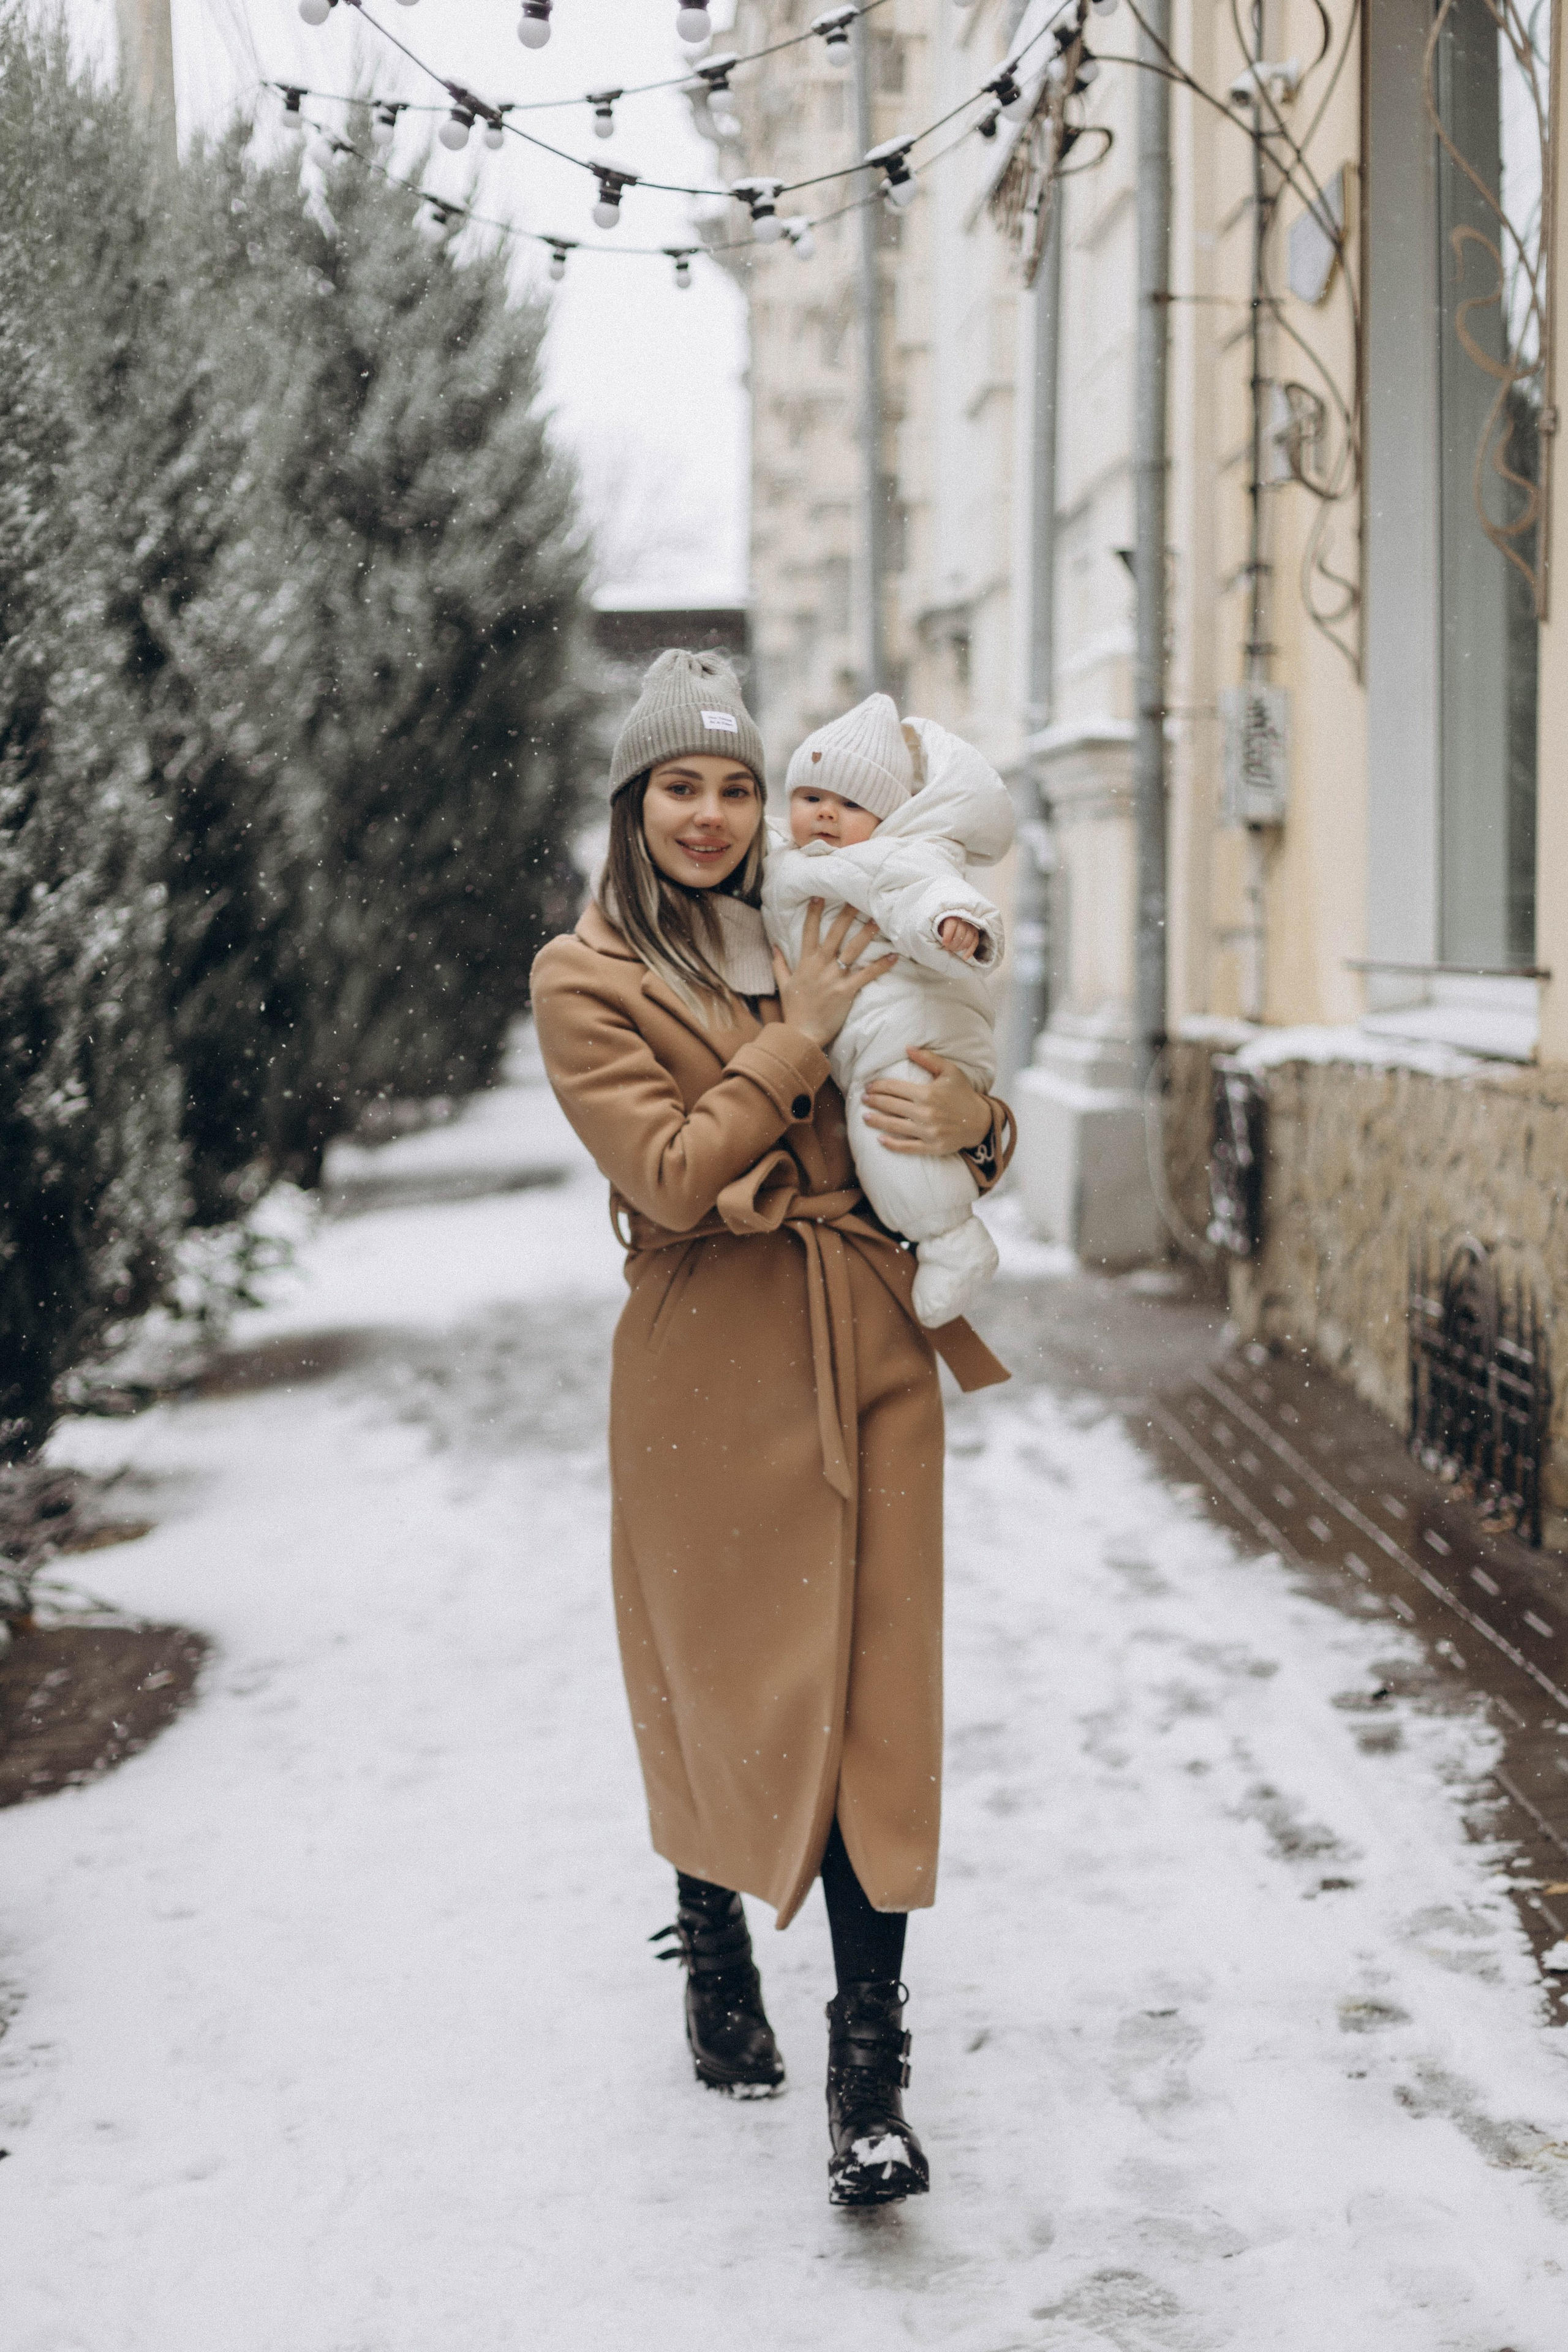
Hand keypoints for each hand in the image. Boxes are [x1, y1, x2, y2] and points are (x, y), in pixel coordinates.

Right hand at [772, 900, 896, 1049]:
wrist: (801, 1034)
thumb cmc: (794, 1011)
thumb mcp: (783, 985)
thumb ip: (779, 964)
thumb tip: (774, 946)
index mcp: (805, 962)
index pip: (809, 932)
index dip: (814, 913)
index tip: (819, 896)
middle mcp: (820, 966)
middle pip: (834, 934)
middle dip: (846, 915)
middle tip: (857, 899)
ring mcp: (834, 978)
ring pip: (852, 950)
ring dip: (866, 934)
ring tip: (878, 920)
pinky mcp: (846, 991)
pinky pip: (866, 975)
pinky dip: (881, 966)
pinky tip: (894, 957)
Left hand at [861, 1048, 992, 1155]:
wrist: (981, 1121)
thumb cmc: (963, 1094)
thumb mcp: (950, 1071)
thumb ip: (928, 1058)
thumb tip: (907, 1047)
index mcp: (927, 1093)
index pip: (894, 1088)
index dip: (878, 1087)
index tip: (868, 1087)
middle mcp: (925, 1112)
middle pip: (890, 1106)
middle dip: (873, 1102)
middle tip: (863, 1100)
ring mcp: (927, 1131)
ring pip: (894, 1126)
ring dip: (876, 1121)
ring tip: (865, 1117)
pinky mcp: (931, 1147)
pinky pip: (906, 1147)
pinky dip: (891, 1144)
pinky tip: (880, 1140)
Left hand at [938, 917, 980, 960]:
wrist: (950, 926)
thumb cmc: (943, 928)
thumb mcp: (938, 928)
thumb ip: (941, 933)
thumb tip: (945, 943)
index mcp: (952, 917)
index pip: (952, 924)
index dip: (948, 935)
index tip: (944, 943)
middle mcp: (963, 920)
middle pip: (961, 933)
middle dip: (953, 943)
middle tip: (948, 948)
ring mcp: (970, 926)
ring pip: (969, 938)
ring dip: (961, 947)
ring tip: (954, 950)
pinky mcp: (975, 933)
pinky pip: (975, 942)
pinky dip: (970, 951)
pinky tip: (965, 957)